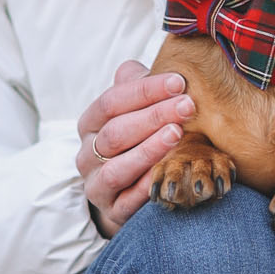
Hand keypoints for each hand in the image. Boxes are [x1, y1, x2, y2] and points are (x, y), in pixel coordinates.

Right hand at [77, 62, 197, 233]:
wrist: (126, 192)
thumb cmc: (136, 140)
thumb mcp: (134, 110)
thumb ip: (136, 85)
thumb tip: (144, 62)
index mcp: (90, 124)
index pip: (111, 102)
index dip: (144, 91)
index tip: (178, 81)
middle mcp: (87, 154)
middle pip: (115, 132)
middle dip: (153, 116)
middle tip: (188, 104)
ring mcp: (97, 184)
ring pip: (117, 167)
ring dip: (149, 149)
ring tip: (178, 133)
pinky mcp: (112, 211)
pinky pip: (128, 199)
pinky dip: (147, 185)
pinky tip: (168, 170)